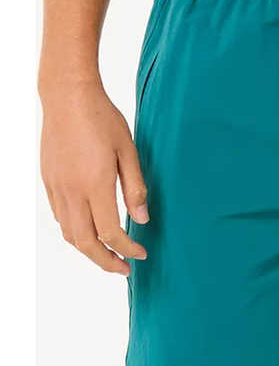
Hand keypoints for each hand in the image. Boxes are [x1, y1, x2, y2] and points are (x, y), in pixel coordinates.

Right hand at [40, 80, 148, 274]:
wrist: (67, 96)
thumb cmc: (102, 119)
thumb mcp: (129, 152)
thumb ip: (136, 188)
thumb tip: (142, 220)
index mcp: (95, 185)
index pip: (110, 232)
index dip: (127, 249)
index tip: (141, 254)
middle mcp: (72, 191)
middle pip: (86, 242)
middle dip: (106, 261)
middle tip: (124, 269)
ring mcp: (57, 187)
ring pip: (70, 233)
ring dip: (89, 250)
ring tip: (109, 256)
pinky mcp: (49, 181)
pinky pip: (61, 217)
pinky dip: (76, 232)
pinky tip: (91, 230)